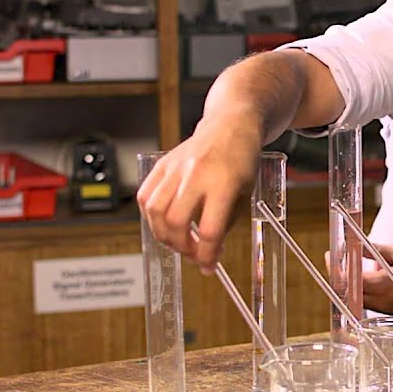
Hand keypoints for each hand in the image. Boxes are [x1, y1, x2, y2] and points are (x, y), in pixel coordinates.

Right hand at [136, 114, 261, 268]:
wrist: (230, 125)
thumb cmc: (242, 159)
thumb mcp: (246, 193)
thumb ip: (227, 221)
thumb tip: (209, 249)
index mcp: (224, 182)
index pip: (210, 230)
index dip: (207, 255)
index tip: (209, 266)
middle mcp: (196, 174)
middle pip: (176, 223)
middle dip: (183, 248)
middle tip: (193, 254)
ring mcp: (176, 168)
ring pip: (155, 211)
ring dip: (163, 235)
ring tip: (178, 241)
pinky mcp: (162, 165)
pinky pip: (146, 196)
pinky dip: (151, 216)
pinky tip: (164, 222)